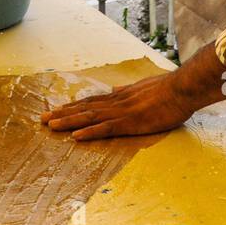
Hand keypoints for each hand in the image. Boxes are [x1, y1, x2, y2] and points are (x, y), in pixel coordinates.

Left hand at [42, 43, 225, 140]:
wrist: (183, 88)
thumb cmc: (170, 89)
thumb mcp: (144, 87)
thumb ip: (127, 91)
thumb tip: (112, 90)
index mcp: (121, 96)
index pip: (91, 102)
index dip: (72, 107)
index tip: (56, 110)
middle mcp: (117, 102)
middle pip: (84, 108)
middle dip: (62, 113)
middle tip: (42, 119)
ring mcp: (122, 112)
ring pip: (89, 117)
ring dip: (68, 121)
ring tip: (50, 126)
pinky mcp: (131, 122)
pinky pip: (106, 128)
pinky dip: (90, 132)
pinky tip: (75, 137)